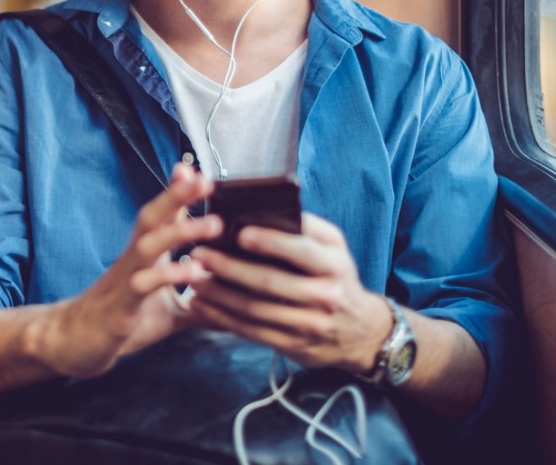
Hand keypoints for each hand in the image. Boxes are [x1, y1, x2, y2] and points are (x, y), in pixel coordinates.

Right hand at [35, 162, 220, 377]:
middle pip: (152, 218)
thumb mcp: (169, 312)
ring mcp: (126, 280)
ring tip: (214, 223)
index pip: (162, 218)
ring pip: (149, 245)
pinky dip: (169, 276)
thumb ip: (199, 304)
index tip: (196, 170)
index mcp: (145, 258)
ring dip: (181, 231)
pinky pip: (144, 284)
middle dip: (177, 196)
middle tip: (203, 179)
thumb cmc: (123, 321)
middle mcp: (135, 261)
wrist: (75, 344)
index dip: (176, 194)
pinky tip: (194, 272)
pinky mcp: (122, 306)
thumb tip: (237, 306)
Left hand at [186, 213, 391, 373]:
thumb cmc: (337, 277)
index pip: (302, 250)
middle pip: (270, 282)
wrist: (363, 332)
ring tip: (193, 278)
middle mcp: (326, 295)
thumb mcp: (335, 249)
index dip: (270, 241)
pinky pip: (252, 330)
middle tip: (198, 254)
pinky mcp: (294, 345)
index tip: (238, 232)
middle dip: (229, 267)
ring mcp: (310, 324)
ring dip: (219, 294)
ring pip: (256, 309)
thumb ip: (306, 229)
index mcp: (335, 264)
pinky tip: (201, 304)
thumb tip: (263, 210)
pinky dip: (222, 317)